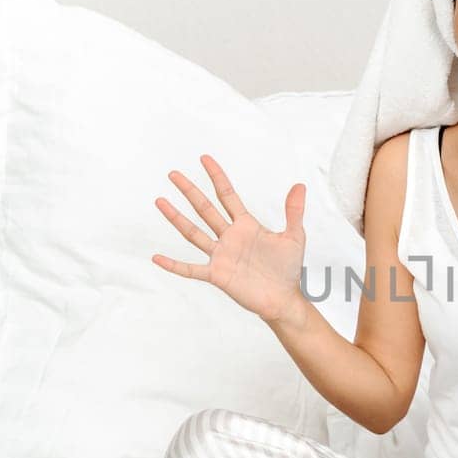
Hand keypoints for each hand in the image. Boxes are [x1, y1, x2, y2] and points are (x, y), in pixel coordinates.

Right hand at [152, 155, 307, 324]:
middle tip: (173, 174)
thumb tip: (300, 185)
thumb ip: (294, 212)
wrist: (283, 298)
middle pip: (205, 209)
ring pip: (193, 233)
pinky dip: (174, 265)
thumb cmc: (288, 269)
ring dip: (176, 218)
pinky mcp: (217, 275)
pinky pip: (191, 269)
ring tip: (160, 201)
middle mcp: (229, 237)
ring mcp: (221, 255)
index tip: (204, 158)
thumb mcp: (294, 237)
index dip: (217, 177)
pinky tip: (157, 257)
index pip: (227, 195)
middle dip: (190, 191)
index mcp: (246, 225)